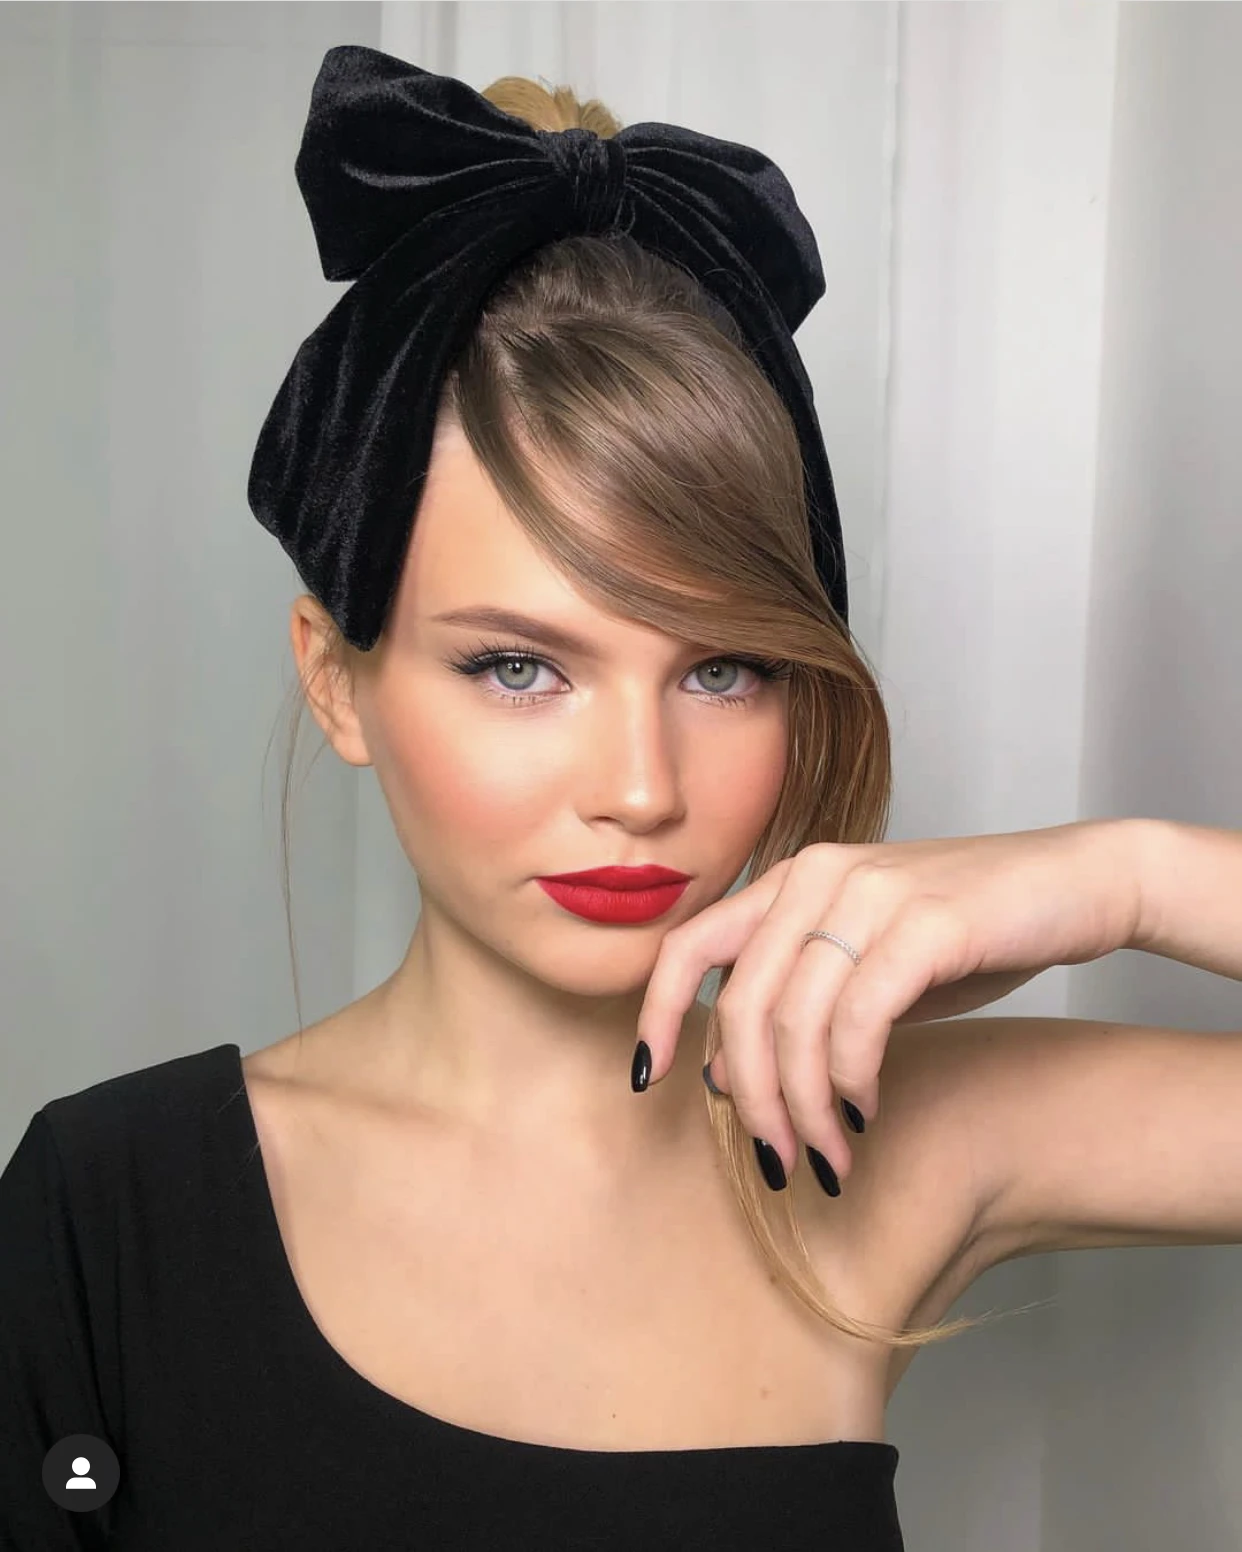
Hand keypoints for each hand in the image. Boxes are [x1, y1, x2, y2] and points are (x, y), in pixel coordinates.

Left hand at [635, 818, 1144, 1184]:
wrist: (1076, 886)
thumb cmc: (967, 933)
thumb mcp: (865, 968)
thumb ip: (796, 1006)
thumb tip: (723, 1073)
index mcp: (792, 878)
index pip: (690, 944)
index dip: (656, 1014)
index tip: (649, 1080)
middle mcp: (818, 874)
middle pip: (742, 1004)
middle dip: (753, 1098)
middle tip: (777, 1160)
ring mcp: (870, 892)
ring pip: (797, 1022)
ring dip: (805, 1108)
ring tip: (829, 1157)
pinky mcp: (925, 922)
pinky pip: (859, 1020)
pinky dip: (852, 1080)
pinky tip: (866, 1111)